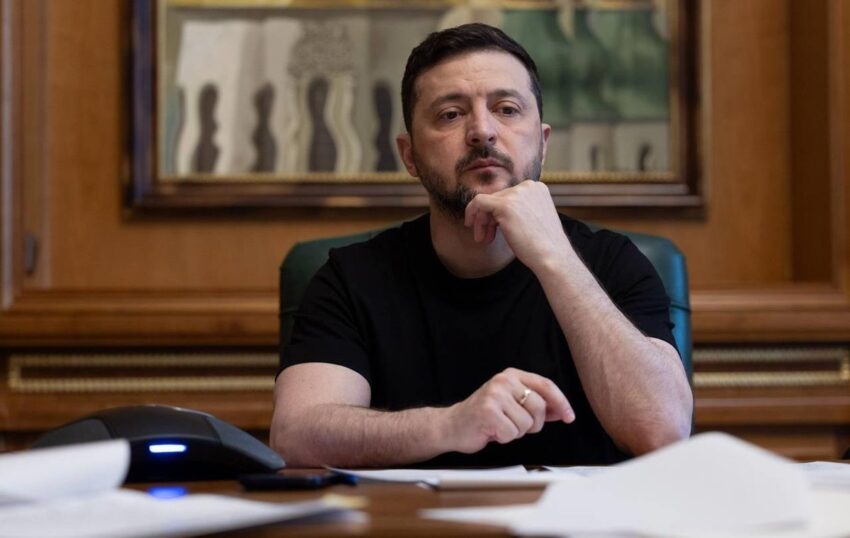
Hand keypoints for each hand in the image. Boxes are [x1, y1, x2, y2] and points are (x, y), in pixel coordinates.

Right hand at [442, 368, 574, 454]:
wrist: (452, 426)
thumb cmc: (484, 417)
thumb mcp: (512, 405)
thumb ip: (536, 406)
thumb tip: (561, 411)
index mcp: (511, 376)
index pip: (545, 385)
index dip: (561, 402)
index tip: (569, 416)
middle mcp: (503, 381)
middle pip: (539, 407)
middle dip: (533, 424)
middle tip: (515, 425)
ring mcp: (494, 395)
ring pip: (526, 423)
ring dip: (516, 432)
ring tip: (500, 427)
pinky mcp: (488, 411)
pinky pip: (511, 433)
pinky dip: (504, 438)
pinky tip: (492, 431)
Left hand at [464, 180, 570, 271]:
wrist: (552, 257)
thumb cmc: (543, 246)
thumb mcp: (532, 219)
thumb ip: (519, 210)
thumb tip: (494, 212)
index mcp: (537, 188)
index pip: (509, 196)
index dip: (498, 213)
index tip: (494, 229)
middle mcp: (528, 186)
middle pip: (497, 198)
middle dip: (488, 218)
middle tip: (485, 237)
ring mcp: (517, 194)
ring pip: (487, 201)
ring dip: (482, 220)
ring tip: (482, 239)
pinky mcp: (504, 204)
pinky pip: (479, 202)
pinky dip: (472, 212)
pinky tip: (472, 226)